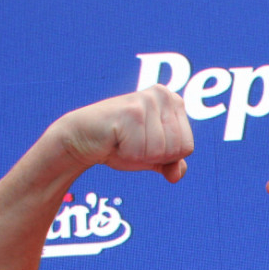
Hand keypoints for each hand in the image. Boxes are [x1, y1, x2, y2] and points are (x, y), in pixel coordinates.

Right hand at [47, 85, 193, 182]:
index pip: (187, 147)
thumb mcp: (152, 156)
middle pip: (176, 149)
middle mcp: (164, 95)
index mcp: (174, 102)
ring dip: (138, 154)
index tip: (144, 143)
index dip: (165, 156)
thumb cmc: (119, 144)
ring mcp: (148, 101)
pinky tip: (115, 139)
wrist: (81, 139)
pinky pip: (141, 151)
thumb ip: (171, 164)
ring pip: (160, 151)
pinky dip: (126, 153)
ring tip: (123, 140)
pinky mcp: (132, 111)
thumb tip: (177, 174)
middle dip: (152, 155)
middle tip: (131, 142)